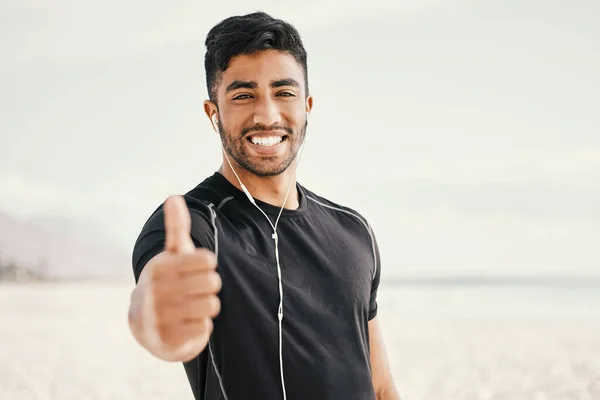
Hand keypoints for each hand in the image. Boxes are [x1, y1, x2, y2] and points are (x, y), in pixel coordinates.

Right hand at [129, 195, 221, 361]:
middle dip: (210, 286)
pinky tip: (189, 322)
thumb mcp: (171, 254)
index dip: (207, 265)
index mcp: (160, 267)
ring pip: (212, 306)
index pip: (207, 261)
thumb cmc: (168, 281)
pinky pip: (205, 327)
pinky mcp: (169, 338)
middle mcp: (157, 291)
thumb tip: (173, 197)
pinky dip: (203, 325)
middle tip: (197, 289)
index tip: (197, 268)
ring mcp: (161, 316)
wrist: (146, 323)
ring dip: (208, 306)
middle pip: (213, 283)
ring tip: (194, 305)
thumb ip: (176, 227)